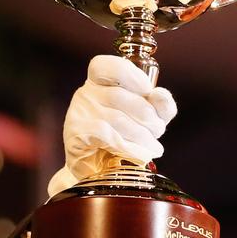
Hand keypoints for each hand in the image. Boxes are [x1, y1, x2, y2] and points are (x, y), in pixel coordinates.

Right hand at [47, 55, 176, 197]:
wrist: (102, 171)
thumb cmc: (126, 140)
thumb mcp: (150, 120)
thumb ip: (161, 106)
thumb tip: (160, 94)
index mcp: (100, 82)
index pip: (107, 66)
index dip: (130, 74)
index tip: (148, 91)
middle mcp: (86, 94)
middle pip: (120, 96)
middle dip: (147, 116)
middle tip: (158, 131)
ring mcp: (78, 113)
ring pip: (116, 118)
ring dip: (142, 136)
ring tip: (153, 148)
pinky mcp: (76, 135)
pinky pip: (107, 135)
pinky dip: (129, 147)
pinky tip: (140, 155)